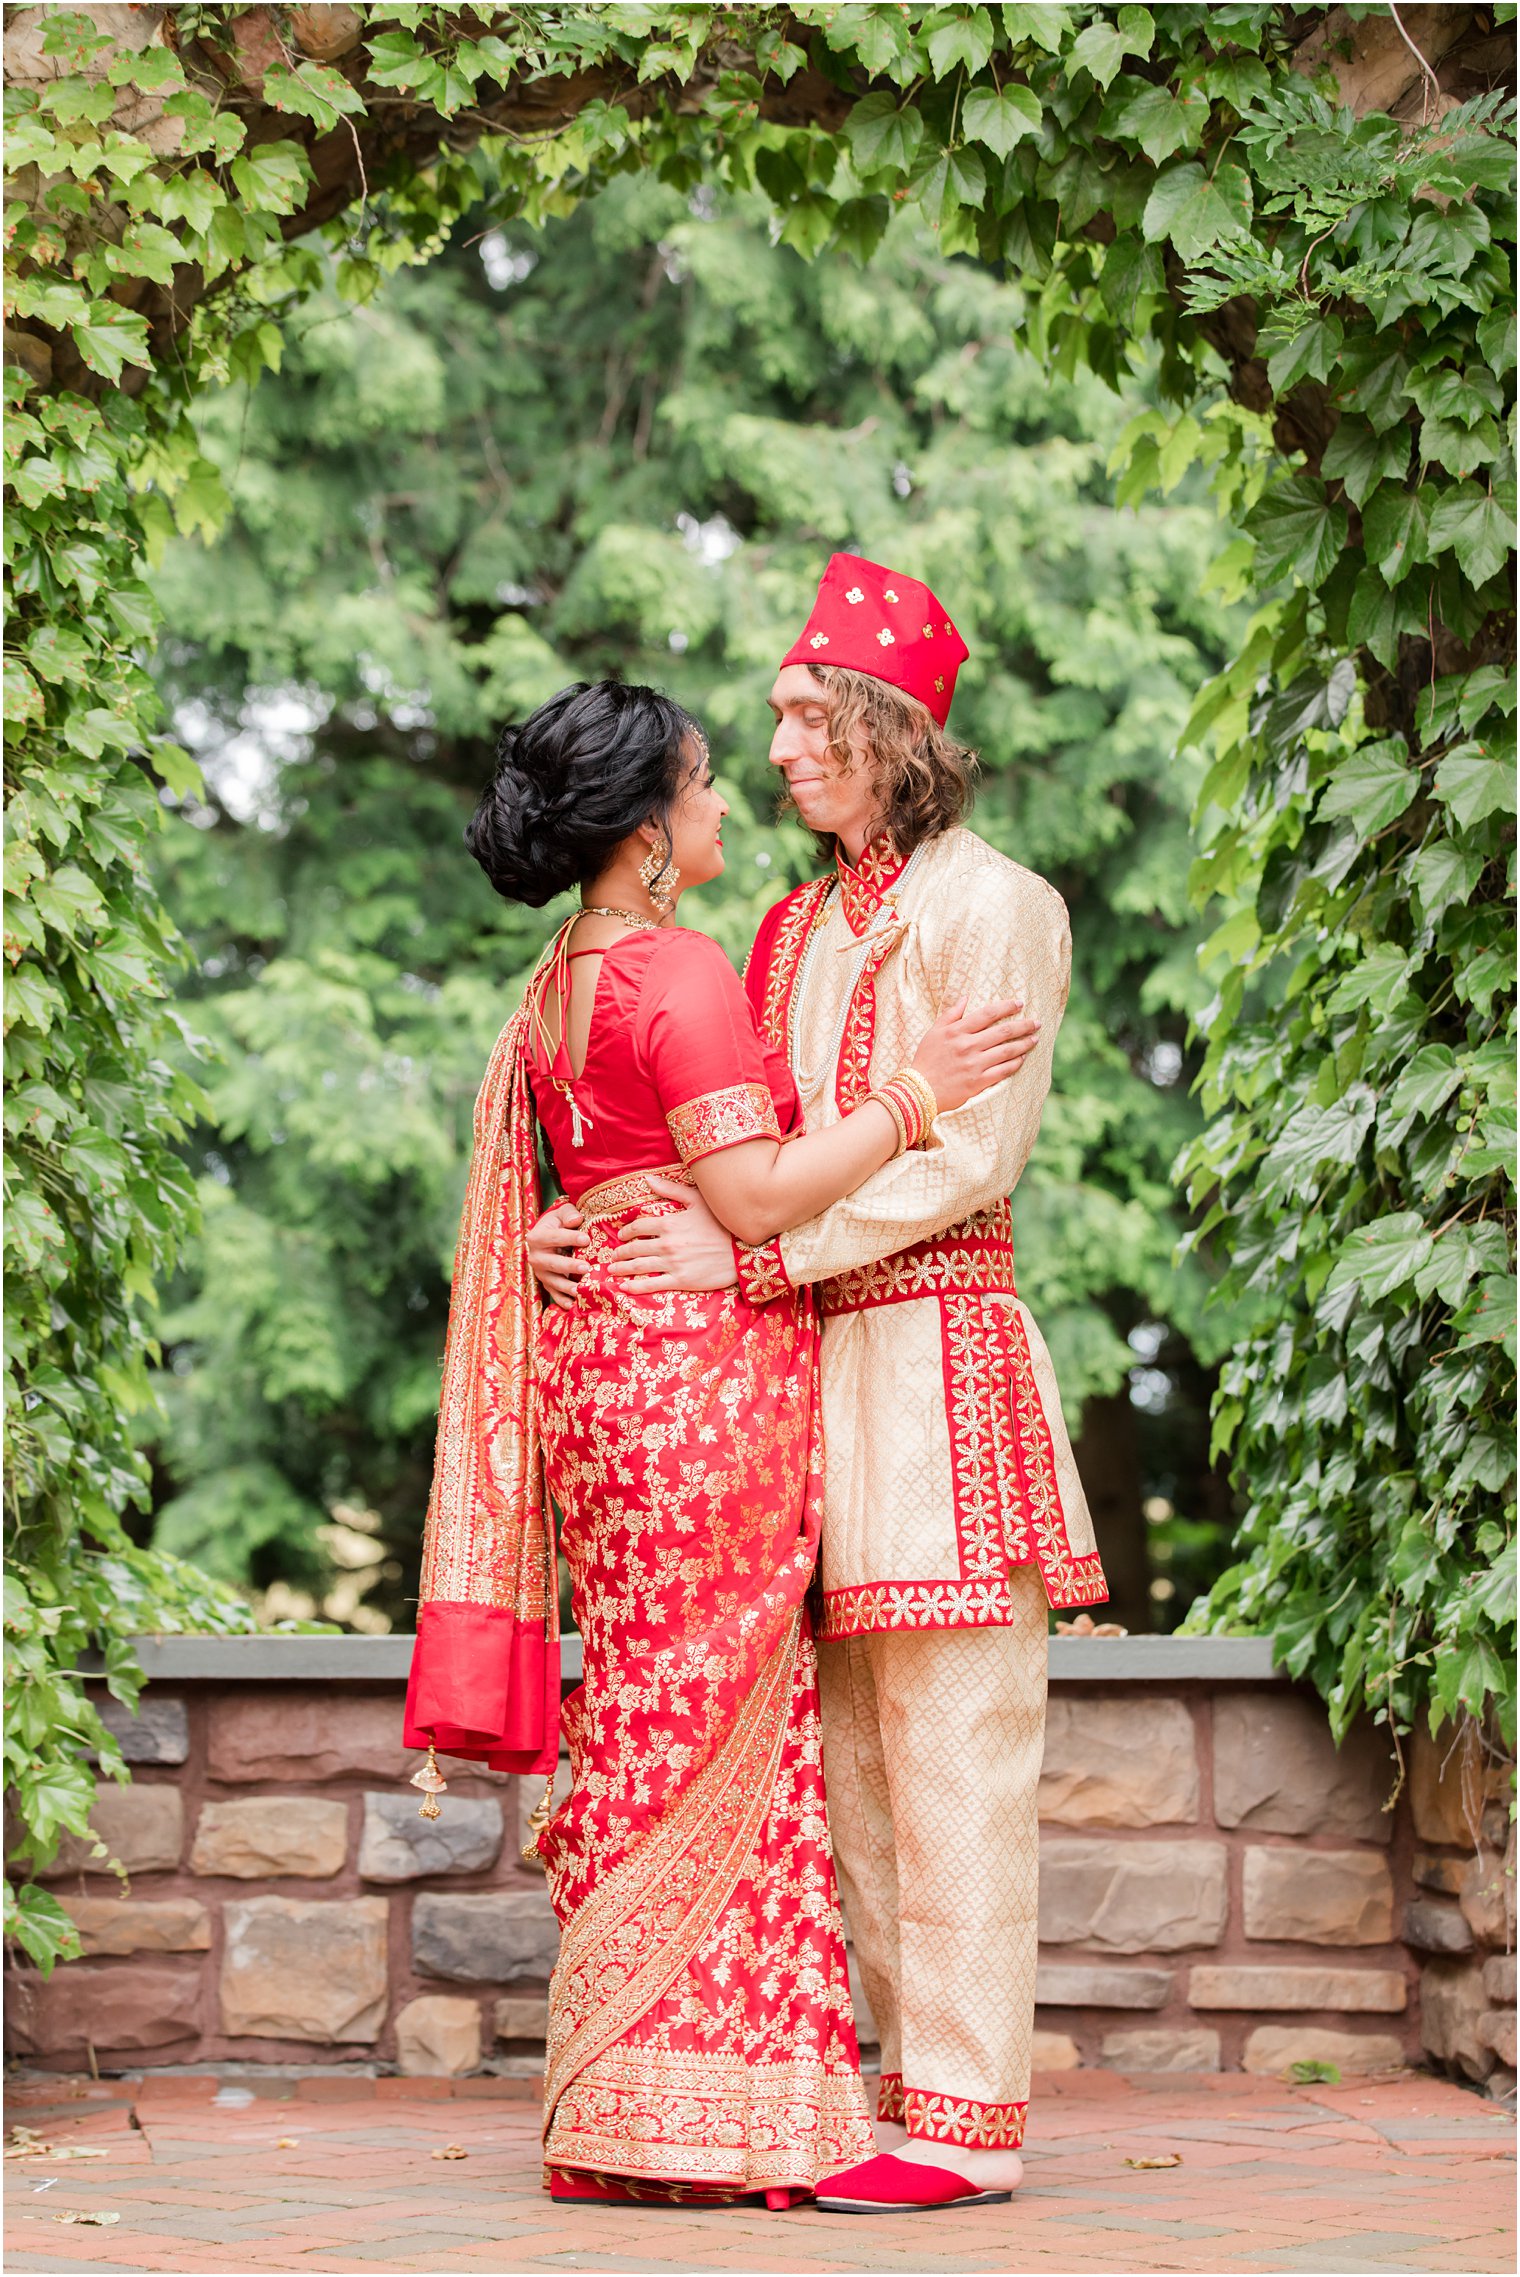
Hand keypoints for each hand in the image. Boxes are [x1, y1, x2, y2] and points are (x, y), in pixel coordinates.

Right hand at [526, 1200, 587, 1307]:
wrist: (548, 1237)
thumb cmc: (558, 1223)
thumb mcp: (561, 1213)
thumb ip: (569, 1214)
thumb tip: (576, 1220)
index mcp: (537, 1237)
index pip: (553, 1237)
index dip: (569, 1238)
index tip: (586, 1239)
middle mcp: (535, 1256)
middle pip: (552, 1263)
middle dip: (569, 1266)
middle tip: (586, 1267)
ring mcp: (540, 1273)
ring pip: (553, 1281)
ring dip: (567, 1287)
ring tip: (581, 1289)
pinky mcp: (546, 1284)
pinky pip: (554, 1294)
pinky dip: (563, 1301)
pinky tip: (574, 1305)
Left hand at [604, 1177, 739, 1291]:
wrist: (744, 1249)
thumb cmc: (723, 1223)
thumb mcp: (698, 1200)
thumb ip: (671, 1190)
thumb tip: (647, 1179)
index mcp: (669, 1224)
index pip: (638, 1227)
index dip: (626, 1232)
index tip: (621, 1236)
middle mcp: (667, 1244)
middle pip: (634, 1248)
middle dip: (620, 1252)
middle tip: (613, 1255)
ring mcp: (673, 1264)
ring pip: (638, 1267)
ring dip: (622, 1268)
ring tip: (612, 1269)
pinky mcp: (681, 1280)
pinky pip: (652, 1285)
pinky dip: (635, 1286)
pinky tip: (624, 1287)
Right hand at [911, 995, 1039, 1112]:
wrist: (919, 1091)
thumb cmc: (926, 1060)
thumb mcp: (933, 1032)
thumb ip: (951, 1014)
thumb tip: (965, 997)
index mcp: (957, 1031)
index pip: (987, 1014)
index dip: (1006, 1007)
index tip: (1020, 1004)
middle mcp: (968, 1046)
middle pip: (1003, 1031)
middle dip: (1023, 1025)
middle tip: (1037, 1022)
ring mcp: (974, 1064)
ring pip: (1007, 1051)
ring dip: (1024, 1044)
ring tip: (1035, 1039)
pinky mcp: (978, 1082)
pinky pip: (1003, 1071)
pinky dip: (1015, 1063)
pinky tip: (1023, 1058)